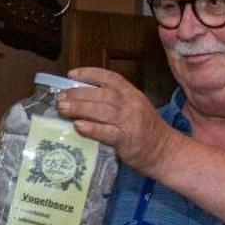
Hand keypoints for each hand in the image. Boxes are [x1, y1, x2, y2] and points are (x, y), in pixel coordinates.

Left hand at [59, 66, 178, 176]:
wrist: (164, 151)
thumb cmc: (144, 130)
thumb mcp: (133, 109)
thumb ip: (112, 103)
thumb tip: (81, 99)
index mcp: (132, 94)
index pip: (110, 78)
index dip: (90, 73)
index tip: (71, 74)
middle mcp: (131, 104)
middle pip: (102, 94)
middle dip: (78, 94)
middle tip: (60, 97)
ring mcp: (130, 121)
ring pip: (101, 110)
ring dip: (79, 108)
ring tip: (62, 108)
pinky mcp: (127, 139)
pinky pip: (106, 132)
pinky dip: (91, 128)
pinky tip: (78, 126)